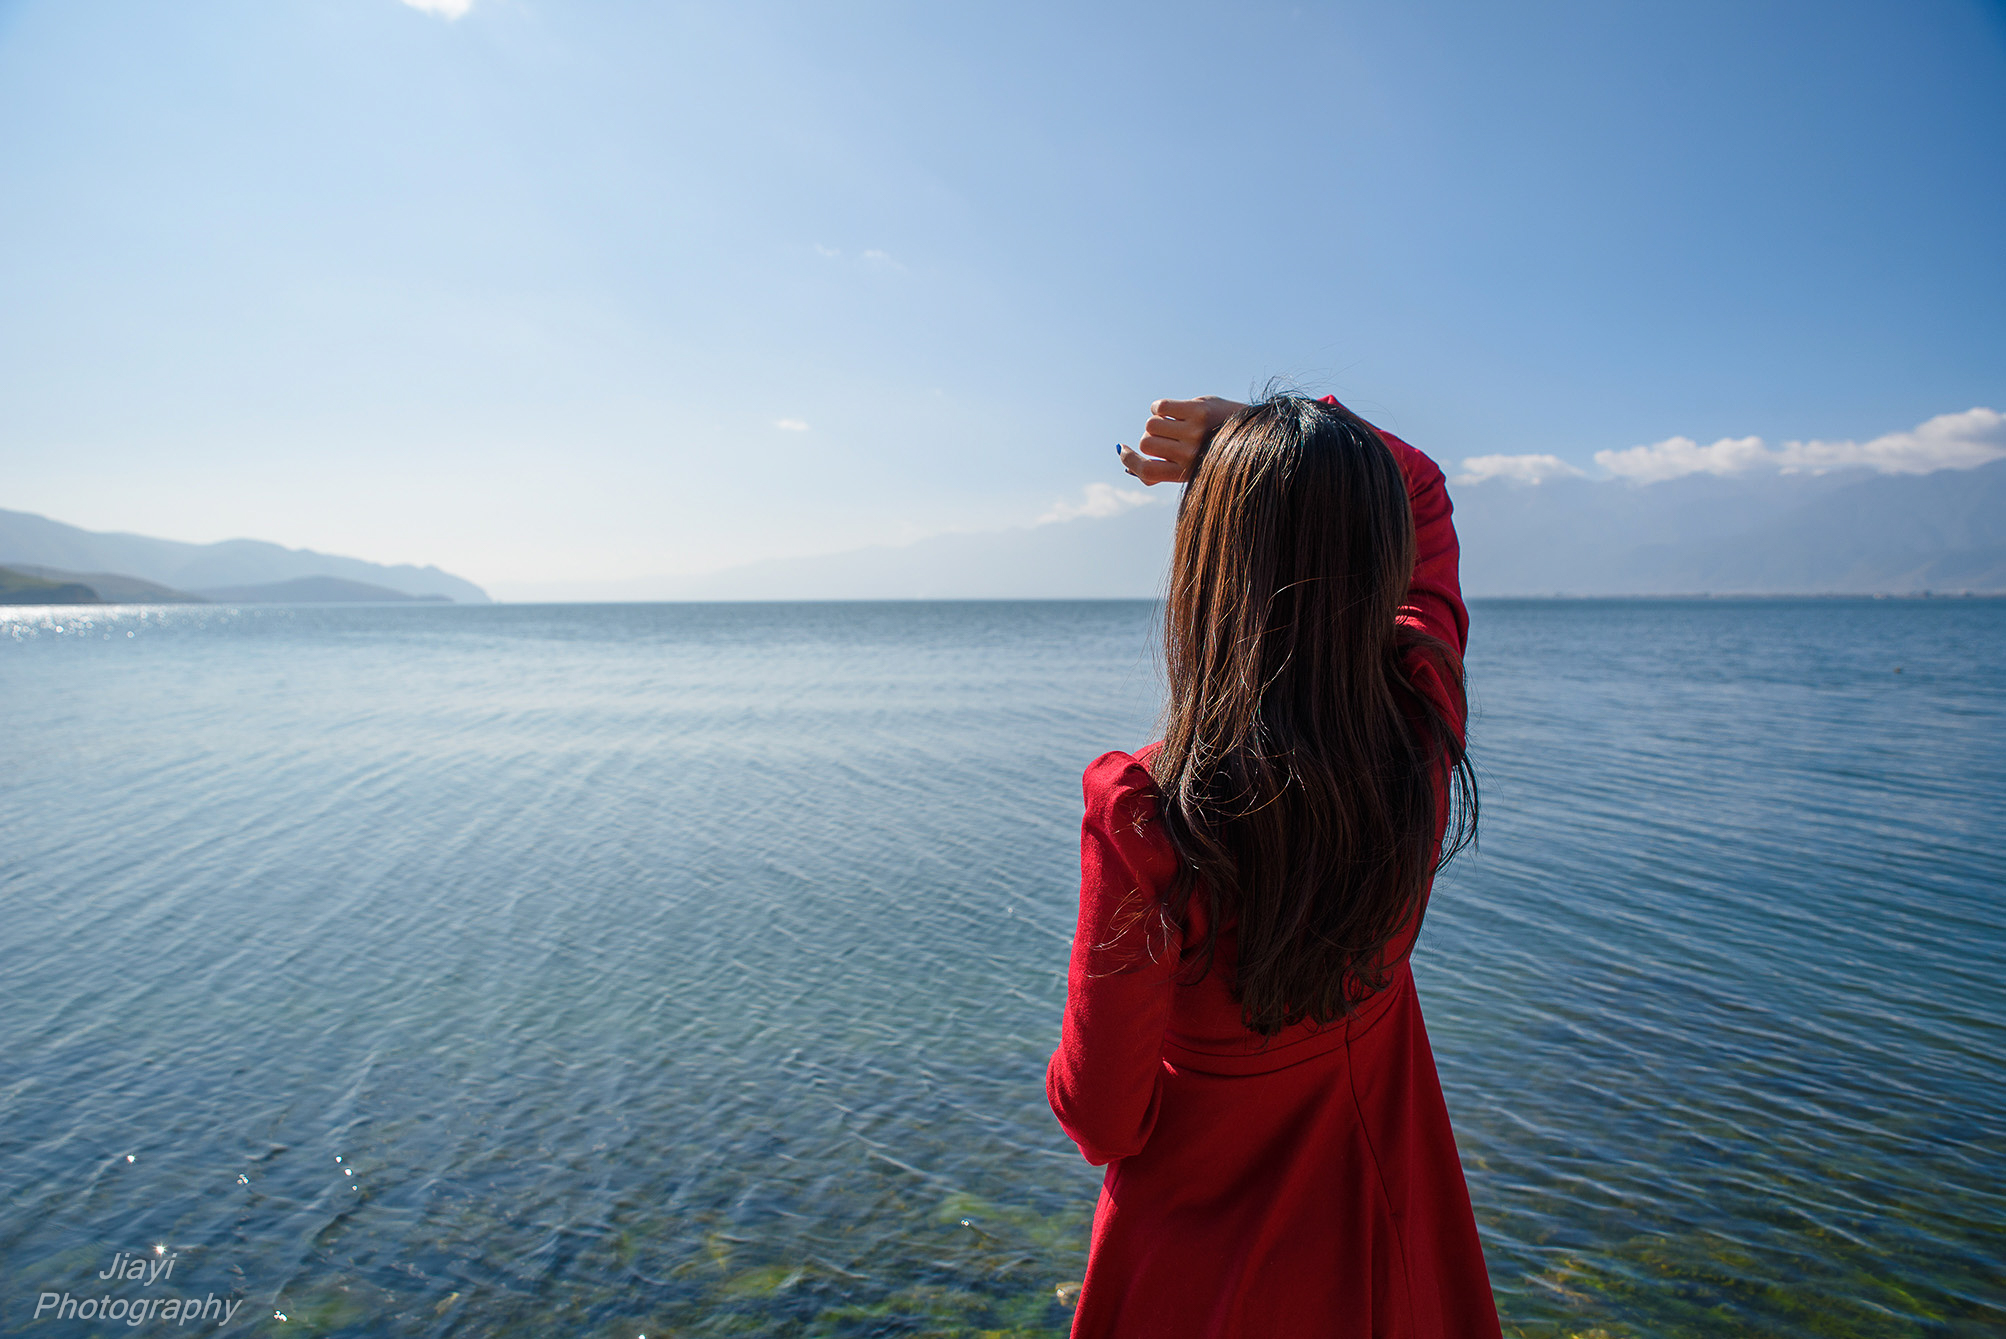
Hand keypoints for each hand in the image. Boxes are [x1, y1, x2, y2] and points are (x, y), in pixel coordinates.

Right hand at [1118, 396, 1245, 484]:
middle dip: (1149, 437)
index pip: (1147, 472)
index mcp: (1186, 473)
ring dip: (1157, 421)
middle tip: (1164, 435)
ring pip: (1151, 424)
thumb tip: (1128, 466)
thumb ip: (1164, 470)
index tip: (1123, 450)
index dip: (1130, 461)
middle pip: (1146, 443)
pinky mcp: (1198, 411)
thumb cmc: (1215, 450)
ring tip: (1173, 423)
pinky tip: (1173, 410)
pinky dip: (1161, 407)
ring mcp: (1194, 432)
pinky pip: (1161, 407)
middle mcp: (1190, 456)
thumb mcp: (1191, 466)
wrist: (1252, 431)